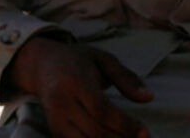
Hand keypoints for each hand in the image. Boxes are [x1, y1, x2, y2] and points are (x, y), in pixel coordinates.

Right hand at [4, 36, 152, 137]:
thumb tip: (149, 98)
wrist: (41, 65)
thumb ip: (126, 78)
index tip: (145, 132)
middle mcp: (61, 102)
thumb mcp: (103, 59)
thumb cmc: (77, 60)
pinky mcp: (53, 130)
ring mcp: (54, 118)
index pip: (101, 110)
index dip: (125, 125)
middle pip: (95, 131)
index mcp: (75, 81)